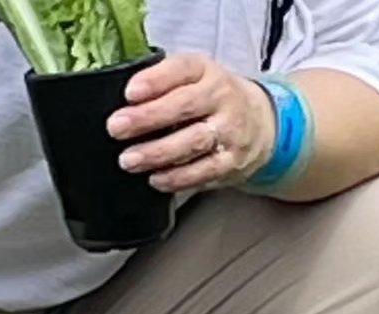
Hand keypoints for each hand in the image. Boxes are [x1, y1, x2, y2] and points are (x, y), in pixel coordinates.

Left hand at [108, 54, 277, 194]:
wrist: (262, 124)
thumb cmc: (214, 98)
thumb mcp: (194, 76)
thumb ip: (164, 81)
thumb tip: (127, 102)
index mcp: (207, 72)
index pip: (182, 70)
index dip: (154, 81)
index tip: (129, 93)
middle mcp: (222, 100)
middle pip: (184, 107)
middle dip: (147, 119)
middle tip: (116, 129)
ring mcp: (230, 133)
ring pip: (193, 143)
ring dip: (157, 153)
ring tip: (130, 160)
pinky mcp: (232, 163)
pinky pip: (203, 173)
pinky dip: (178, 178)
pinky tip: (156, 179)